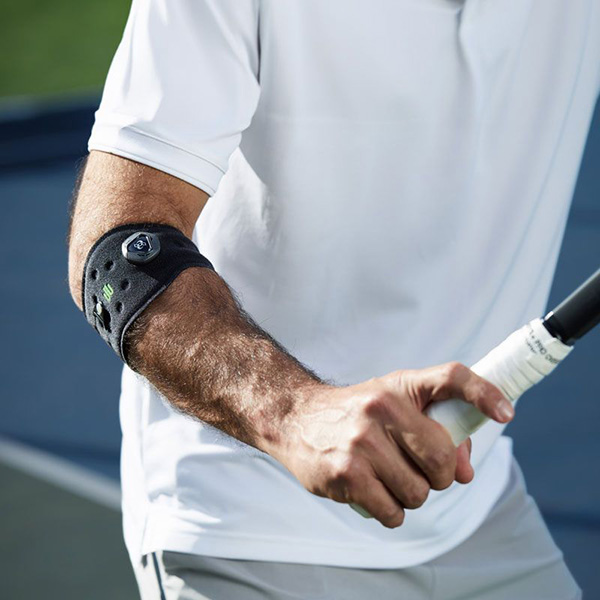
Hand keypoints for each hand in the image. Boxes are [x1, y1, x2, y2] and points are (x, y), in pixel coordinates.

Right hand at [273, 362, 512, 527]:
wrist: (297, 419)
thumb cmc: (355, 413)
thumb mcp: (393, 405)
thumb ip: (435, 432)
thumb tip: (466, 473)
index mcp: (399, 387)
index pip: (451, 377)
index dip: (485, 393)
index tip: (507, 414)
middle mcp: (382, 409)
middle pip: (442, 458)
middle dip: (440, 476)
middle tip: (421, 471)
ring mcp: (363, 442)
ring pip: (419, 493)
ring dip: (410, 495)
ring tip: (387, 477)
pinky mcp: (347, 475)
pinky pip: (394, 512)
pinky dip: (391, 511)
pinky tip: (373, 491)